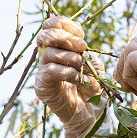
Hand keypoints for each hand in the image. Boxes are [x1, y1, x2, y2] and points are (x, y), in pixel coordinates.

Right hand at [35, 16, 105, 137]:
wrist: (90, 113)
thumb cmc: (92, 87)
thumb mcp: (94, 64)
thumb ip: (86, 51)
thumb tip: (78, 43)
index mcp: (58, 46)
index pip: (51, 25)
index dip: (65, 24)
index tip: (82, 35)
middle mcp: (47, 56)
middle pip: (44, 34)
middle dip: (65, 37)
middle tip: (82, 46)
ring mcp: (43, 70)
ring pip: (48, 52)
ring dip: (70, 57)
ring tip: (83, 66)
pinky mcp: (42, 86)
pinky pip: (49, 71)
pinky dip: (67, 71)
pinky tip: (78, 78)